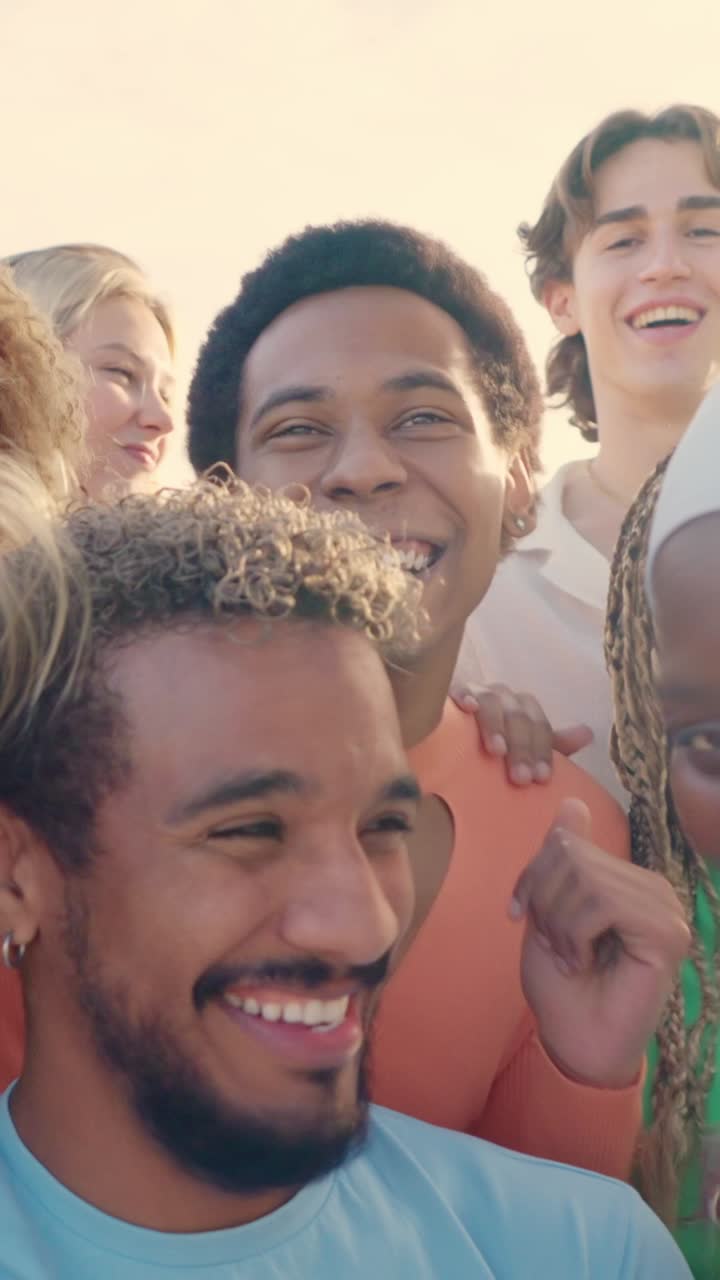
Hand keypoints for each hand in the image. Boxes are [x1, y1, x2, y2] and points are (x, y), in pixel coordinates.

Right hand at [456, 683, 592, 785]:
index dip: (542, 750)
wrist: (451, 740)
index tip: (541, 779)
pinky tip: (466, 708)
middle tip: (520, 778)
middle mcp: (502, 697)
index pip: (540, 725)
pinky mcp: (450, 694)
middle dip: (522, 747)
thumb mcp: (525, 748)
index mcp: (523, 709)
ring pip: (493, 702)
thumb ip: (553, 744)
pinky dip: (464, 695)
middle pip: (519, 715)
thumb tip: (588, 733)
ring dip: (497, 726)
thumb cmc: (493, 747)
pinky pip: (458, 689)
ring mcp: (476, 692)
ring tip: (497, 752)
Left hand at [509, 799, 689, 1088]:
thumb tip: (572, 801)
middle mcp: (652, 887)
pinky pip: (602, 903)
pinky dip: (576, 934)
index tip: (520, 914)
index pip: (567, 842)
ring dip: (559, 924)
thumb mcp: (547, 909)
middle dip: (545, 901)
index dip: (533, 876)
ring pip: (586, 877)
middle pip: (573, 854)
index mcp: (626, 878)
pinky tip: (583, 962)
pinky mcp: (667, 933)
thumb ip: (560, 859)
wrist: (574, 1042)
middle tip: (553, 945)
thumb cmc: (561, 984)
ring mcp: (665, 908)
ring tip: (569, 957)